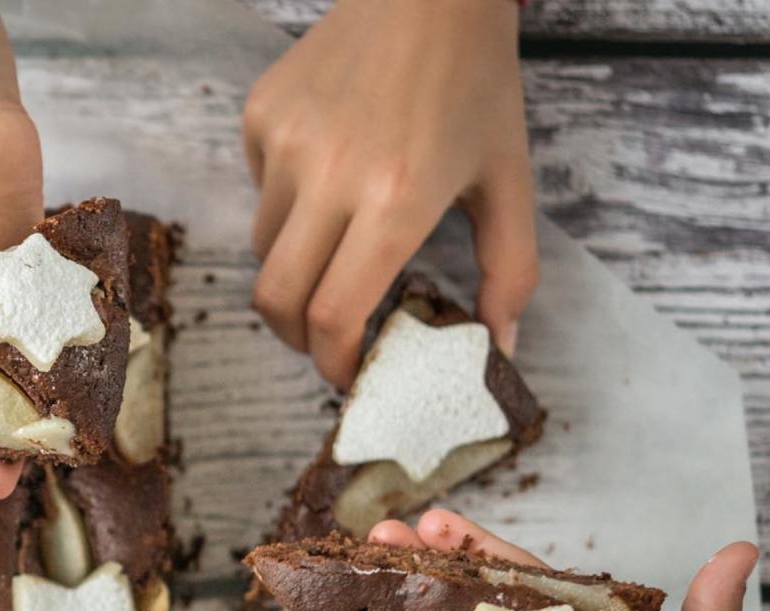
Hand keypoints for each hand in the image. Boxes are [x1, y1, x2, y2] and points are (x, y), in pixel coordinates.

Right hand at [242, 0, 537, 385]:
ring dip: (297, 264)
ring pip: (265, 245)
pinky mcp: (260, 114)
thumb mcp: (508, 179)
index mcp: (395, 200)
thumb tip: (497, 350)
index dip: (332, 359)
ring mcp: (285, 142)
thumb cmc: (475, 82)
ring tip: (340, 240)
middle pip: (276, 298)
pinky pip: (259, 188)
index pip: (331, 314)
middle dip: (296, 336)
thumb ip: (510, 271)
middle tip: (324, 337)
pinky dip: (286, 202)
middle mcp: (329, 176)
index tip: (350, 369)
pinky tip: (330, 170)